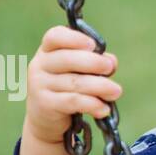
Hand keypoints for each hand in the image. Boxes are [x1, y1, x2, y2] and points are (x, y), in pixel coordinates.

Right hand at [24, 25, 121, 144]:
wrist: (47, 118)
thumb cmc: (67, 88)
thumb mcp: (80, 72)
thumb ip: (96, 63)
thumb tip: (111, 61)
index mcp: (48, 50)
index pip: (55, 36)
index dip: (74, 38)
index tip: (93, 45)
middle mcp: (40, 64)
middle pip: (68, 59)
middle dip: (94, 62)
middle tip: (110, 68)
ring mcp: (39, 84)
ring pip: (75, 82)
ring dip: (100, 86)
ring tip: (116, 91)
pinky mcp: (45, 104)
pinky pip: (73, 101)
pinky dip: (93, 104)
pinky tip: (104, 109)